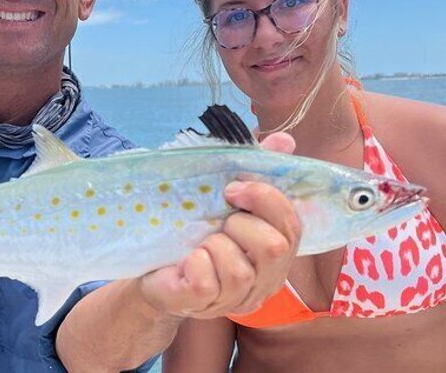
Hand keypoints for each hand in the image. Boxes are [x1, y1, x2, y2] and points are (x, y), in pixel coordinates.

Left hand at [138, 132, 299, 318]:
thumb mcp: (226, 197)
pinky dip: (194, 262)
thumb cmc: (196, 229)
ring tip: (202, 244)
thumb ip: (257, 169)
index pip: (293, 227)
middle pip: (274, 248)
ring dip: (214, 245)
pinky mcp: (203, 305)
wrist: (153, 265)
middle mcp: (264, 281)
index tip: (234, 189)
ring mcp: (235, 299)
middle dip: (241, 223)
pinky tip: (187, 261)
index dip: (267, 200)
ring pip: (240, 270)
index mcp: (276, 252)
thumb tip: (284, 140)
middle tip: (219, 221)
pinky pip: (206, 282)